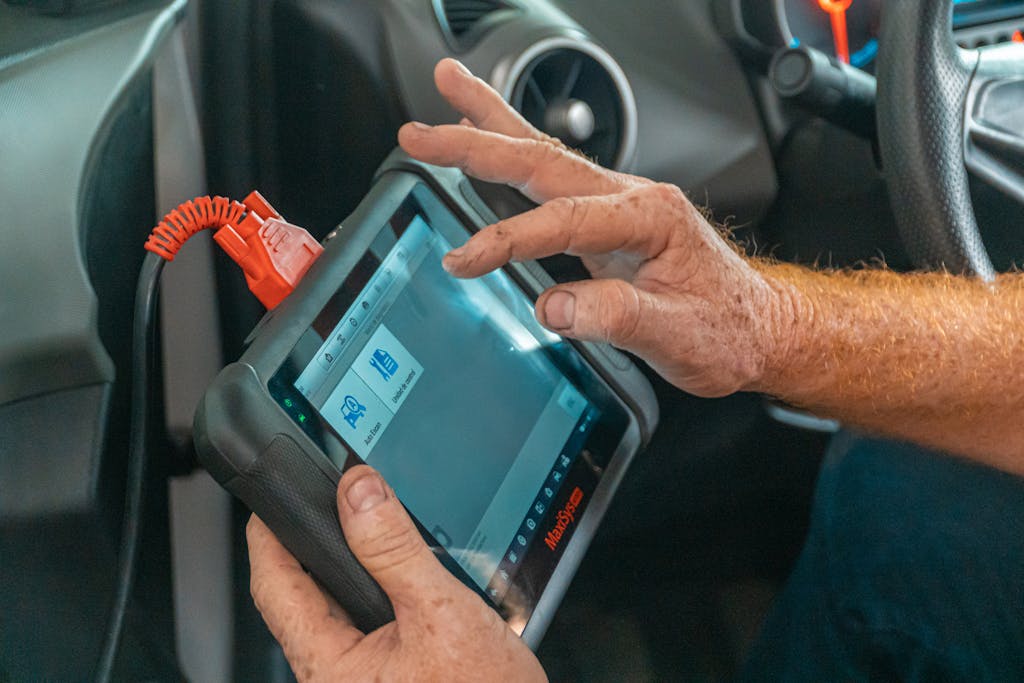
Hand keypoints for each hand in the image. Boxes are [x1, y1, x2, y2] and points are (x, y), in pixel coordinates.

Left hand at [247, 465, 546, 682]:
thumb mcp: (440, 611)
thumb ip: (394, 550)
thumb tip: (358, 493)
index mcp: (329, 666)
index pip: (274, 585)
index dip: (268, 533)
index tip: (273, 495)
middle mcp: (334, 676)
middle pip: (300, 594)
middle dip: (314, 543)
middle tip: (331, 499)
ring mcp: (359, 676)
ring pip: (335, 608)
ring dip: (351, 566)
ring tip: (371, 527)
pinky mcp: (384, 674)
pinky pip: (364, 624)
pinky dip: (377, 589)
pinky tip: (402, 576)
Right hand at [398, 59, 791, 396]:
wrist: (760, 327)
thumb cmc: (727, 327)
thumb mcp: (676, 334)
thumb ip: (614, 315)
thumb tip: (553, 307)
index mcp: (649, 217)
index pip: (563, 221)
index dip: (509, 239)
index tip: (466, 258)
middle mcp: (631, 197)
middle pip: (541, 159)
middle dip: (476, 141)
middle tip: (420, 131)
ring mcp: (618, 204)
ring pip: (545, 155)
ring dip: (492, 124)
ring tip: (449, 90)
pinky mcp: (608, 220)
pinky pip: (553, 179)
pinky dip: (515, 153)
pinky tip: (493, 141)